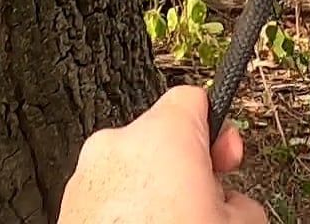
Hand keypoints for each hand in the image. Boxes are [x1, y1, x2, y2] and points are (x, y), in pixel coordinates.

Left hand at [59, 86, 265, 223]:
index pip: (193, 98)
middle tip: (204, 207)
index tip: (226, 160)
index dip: (216, 129)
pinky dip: (124, 216)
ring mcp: (84, 180)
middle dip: (184, 171)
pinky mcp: (68, 212)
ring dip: (152, 196)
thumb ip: (240, 200)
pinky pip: (106, 201)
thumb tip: (232, 206)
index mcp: (161, 136)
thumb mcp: (240, 223)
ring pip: (130, 173)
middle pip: (160, 140)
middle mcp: (116, 147)